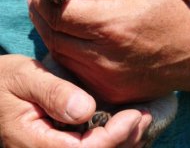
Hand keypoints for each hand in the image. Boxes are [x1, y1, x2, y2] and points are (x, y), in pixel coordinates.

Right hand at [0, 54, 149, 147]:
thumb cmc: (6, 80)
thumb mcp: (25, 78)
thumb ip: (53, 94)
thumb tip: (86, 109)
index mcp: (33, 143)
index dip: (111, 138)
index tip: (133, 115)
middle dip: (123, 142)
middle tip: (144, 116)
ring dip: (120, 143)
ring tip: (141, 120)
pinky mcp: (56, 143)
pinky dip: (109, 140)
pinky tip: (124, 126)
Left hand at [28, 0, 189, 102]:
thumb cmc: (169, 15)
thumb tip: (74, 0)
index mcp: (114, 24)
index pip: (63, 14)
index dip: (45, 1)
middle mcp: (106, 55)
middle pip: (55, 35)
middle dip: (40, 16)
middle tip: (36, 2)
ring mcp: (107, 78)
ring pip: (61, 55)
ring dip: (49, 34)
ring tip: (46, 16)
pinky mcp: (111, 91)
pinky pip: (75, 70)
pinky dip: (64, 52)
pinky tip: (63, 37)